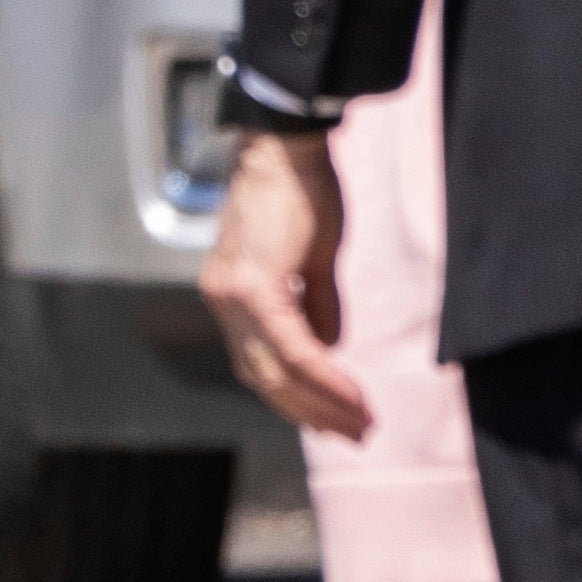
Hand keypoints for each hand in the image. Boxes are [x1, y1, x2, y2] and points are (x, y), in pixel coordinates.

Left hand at [198, 129, 368, 438]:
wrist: (287, 147)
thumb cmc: (303, 193)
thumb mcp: (312, 260)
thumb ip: (315, 307)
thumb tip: (330, 348)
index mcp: (229, 295)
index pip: (259, 362)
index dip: (296, 397)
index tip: (336, 421)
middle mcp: (221, 300)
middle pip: (262, 377)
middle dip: (310, 413)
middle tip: (354, 434)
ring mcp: (230, 295)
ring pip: (274, 370)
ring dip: (321, 402)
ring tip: (360, 421)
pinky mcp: (252, 286)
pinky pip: (291, 347)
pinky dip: (323, 374)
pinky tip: (351, 393)